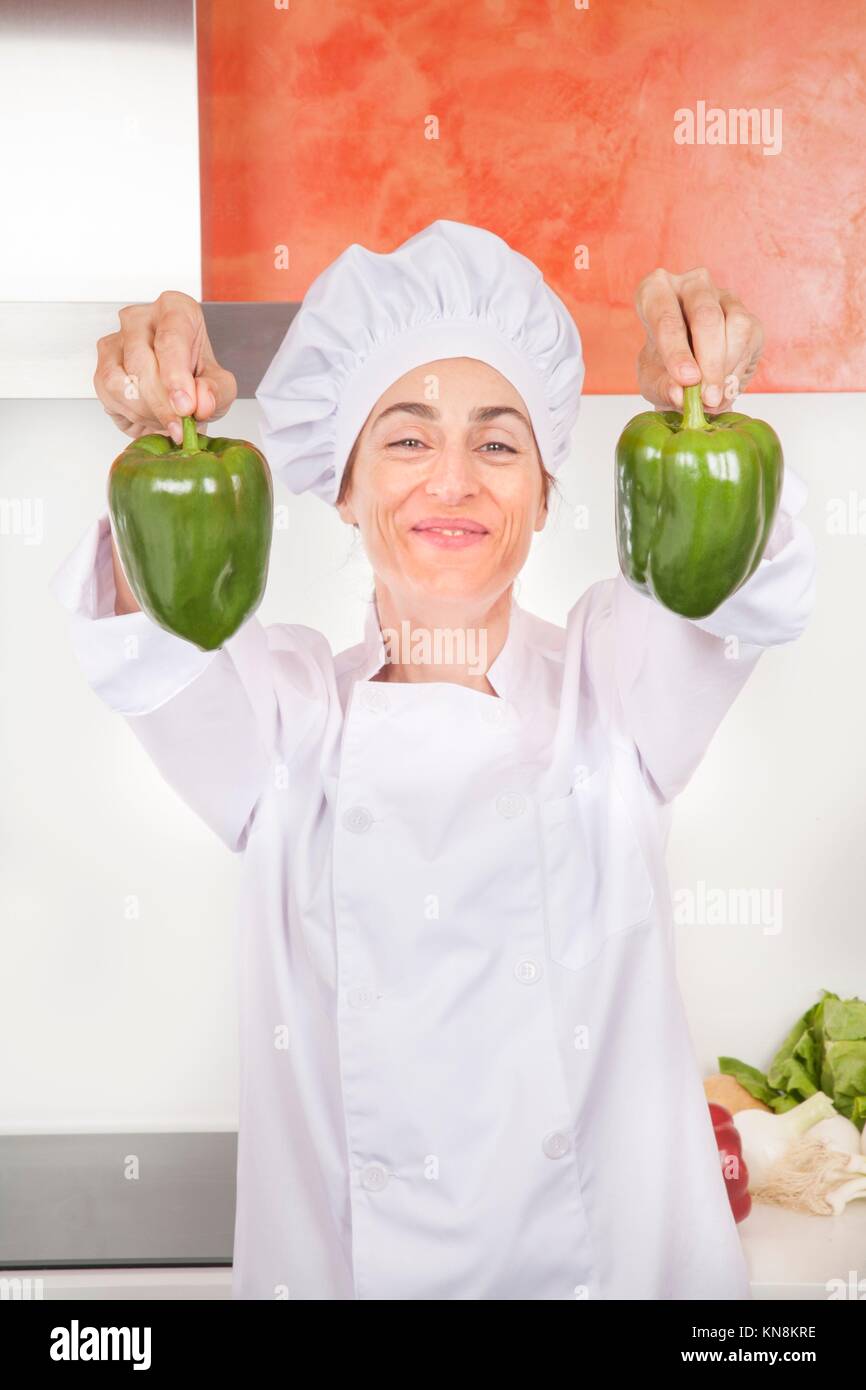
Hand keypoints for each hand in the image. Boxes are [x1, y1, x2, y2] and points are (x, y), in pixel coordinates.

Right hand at [93, 291, 236, 443]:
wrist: (177, 398)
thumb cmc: (198, 380)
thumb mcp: (221, 388)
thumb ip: (216, 392)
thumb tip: (202, 401)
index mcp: (176, 310)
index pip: (171, 337)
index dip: (176, 376)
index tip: (185, 406)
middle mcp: (141, 318)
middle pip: (141, 361)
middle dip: (161, 403)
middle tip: (179, 425)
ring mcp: (116, 338)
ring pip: (119, 380)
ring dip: (145, 410)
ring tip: (166, 418)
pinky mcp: (102, 364)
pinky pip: (108, 393)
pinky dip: (130, 412)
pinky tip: (148, 413)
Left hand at [634, 267, 763, 413]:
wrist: (689, 377)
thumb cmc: (664, 371)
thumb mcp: (653, 384)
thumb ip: (663, 388)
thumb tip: (680, 394)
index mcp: (655, 292)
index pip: (663, 311)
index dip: (676, 347)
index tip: (686, 379)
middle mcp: (691, 284)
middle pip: (706, 315)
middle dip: (709, 361)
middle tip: (708, 397)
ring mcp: (722, 296)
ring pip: (735, 325)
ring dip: (727, 367)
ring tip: (714, 397)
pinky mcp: (747, 315)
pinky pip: (749, 337)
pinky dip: (738, 368)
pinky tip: (725, 386)